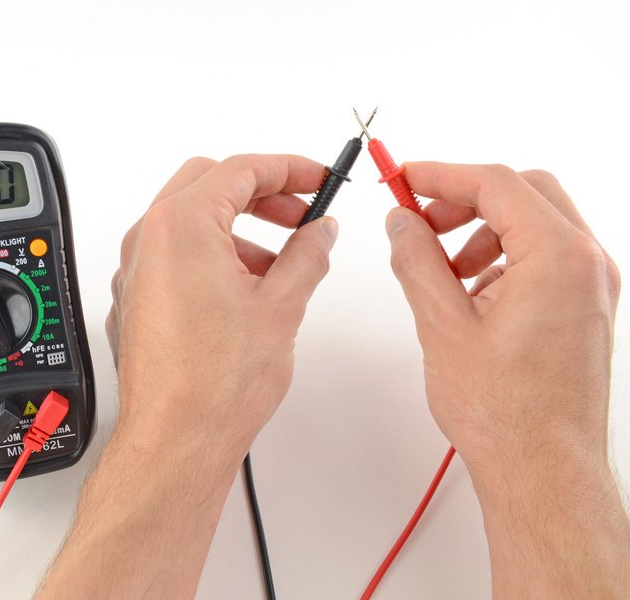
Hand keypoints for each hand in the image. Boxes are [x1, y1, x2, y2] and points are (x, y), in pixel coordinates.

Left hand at [37, 155, 336, 599]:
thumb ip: (307, 255)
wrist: (176, 440)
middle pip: (208, 184)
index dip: (288, 169)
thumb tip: (319, 232)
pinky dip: (211, 256)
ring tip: (279, 265)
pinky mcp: (136, 301)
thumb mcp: (281, 306)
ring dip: (236, 229)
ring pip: (190, 222)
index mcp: (182, 225)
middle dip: (260, 193)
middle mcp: (149, 240)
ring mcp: (135, 272)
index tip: (317, 178)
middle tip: (299, 214)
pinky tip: (244, 291)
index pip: (241, 170)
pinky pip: (174, 258)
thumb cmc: (214, 382)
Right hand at [386, 162, 628, 596]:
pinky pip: (545, 259)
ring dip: (484, 231)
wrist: (544, 471)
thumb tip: (403, 224)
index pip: (497, 184)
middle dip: (466, 199)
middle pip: (524, 193)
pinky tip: (472, 297)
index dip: (442, 175)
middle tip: (422, 221)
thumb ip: (418, 262)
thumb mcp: (443, 326)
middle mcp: (587, 264)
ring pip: (536, 224)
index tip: (406, 179)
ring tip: (444, 272)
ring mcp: (593, 287)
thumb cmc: (506, 414)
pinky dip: (504, 259)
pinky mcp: (585, 309)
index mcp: (558, 257)